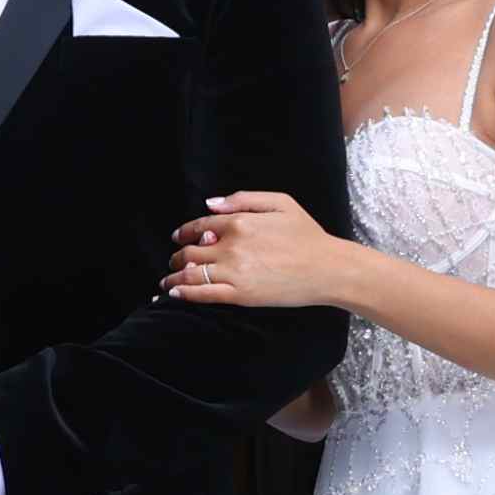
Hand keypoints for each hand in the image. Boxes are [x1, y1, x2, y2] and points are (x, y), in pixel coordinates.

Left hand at [173, 189, 360, 316]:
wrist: (327, 268)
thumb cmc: (307, 235)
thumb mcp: (280, 203)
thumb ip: (243, 200)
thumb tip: (210, 205)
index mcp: (240, 222)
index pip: (200, 226)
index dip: (184, 232)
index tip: (178, 237)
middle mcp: (232, 247)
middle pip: (191, 251)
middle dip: (178, 256)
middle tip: (174, 260)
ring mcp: (234, 272)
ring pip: (192, 273)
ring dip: (175, 276)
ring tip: (167, 280)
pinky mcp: (240, 295)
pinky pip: (204, 294)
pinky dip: (184, 293)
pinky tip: (174, 292)